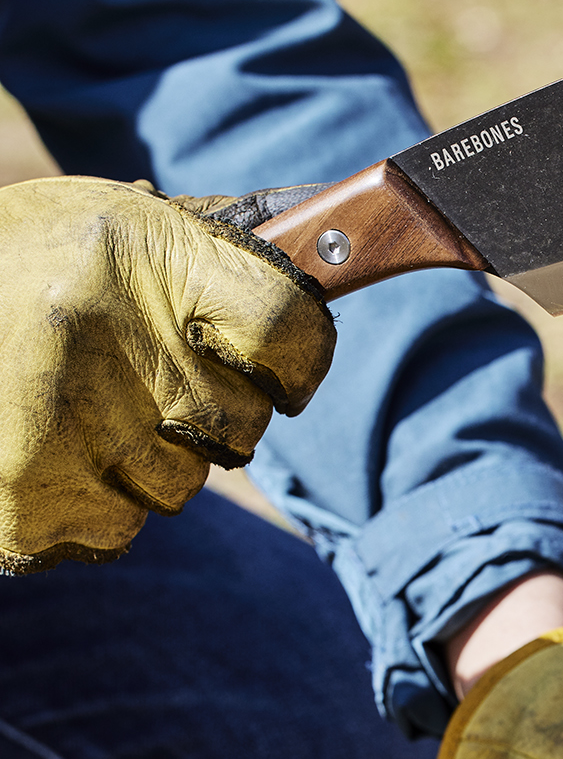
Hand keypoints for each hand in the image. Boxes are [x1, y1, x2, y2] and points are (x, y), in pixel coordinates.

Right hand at [0, 177, 334, 573]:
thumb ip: (211, 258)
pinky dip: (95, 506)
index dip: (297, 361)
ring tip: (80, 410)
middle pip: (241, 426)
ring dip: (148, 465)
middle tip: (142, 381)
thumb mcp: (117, 228)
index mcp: (141, 251)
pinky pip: (119, 530)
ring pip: (180, 487)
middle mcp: (103, 330)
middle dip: (211, 418)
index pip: (288, 326)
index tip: (275, 367)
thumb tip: (336, 248)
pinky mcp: (23, 492)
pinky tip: (49, 450)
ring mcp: (61, 417)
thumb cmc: (31, 264)